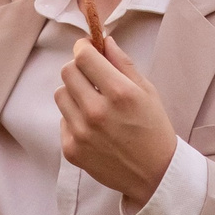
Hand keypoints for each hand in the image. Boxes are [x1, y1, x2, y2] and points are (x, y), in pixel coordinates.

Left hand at [57, 34, 177, 203]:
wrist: (154, 174)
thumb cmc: (153, 129)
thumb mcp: (147, 91)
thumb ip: (123, 63)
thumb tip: (104, 41)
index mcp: (119, 93)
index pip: (83, 56)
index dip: (84, 48)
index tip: (88, 50)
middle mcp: (96, 112)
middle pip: (66, 72)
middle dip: (79, 69)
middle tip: (92, 77)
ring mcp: (81, 132)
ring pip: (60, 94)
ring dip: (74, 93)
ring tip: (92, 102)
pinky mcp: (71, 149)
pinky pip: (62, 120)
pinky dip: (73, 118)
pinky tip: (92, 126)